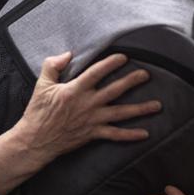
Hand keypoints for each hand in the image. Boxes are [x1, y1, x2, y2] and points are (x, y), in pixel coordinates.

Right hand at [0, 52, 160, 194]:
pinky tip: (145, 133)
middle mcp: (88, 103)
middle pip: (115, 90)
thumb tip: (67, 54)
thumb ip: (53, 66)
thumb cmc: (37, 112)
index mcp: (75, 89)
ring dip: (140, 109)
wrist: (36, 140)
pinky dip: (130, 135)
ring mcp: (92, 119)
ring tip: (157, 105)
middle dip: (132, 81)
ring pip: (121, 112)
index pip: (97, 72)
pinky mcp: (93, 134)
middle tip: (146, 75)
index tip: (124, 57)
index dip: (111, 63)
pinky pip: (115, 134)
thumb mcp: (41, 84)